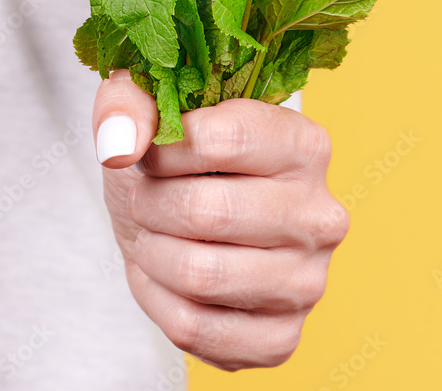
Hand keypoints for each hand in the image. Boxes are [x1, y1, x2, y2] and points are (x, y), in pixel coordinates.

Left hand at [92, 70, 348, 371]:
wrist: (188, 217)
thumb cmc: (176, 155)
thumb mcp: (152, 103)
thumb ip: (128, 104)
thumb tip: (121, 147)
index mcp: (305, 144)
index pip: (224, 140)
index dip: (164, 148)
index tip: (149, 152)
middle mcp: (320, 214)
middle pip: (208, 212)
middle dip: (152, 204)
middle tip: (145, 196)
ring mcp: (308, 282)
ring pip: (199, 275)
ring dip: (153, 251)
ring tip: (155, 231)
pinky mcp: (280, 337)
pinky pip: (195, 329)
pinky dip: (159, 300)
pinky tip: (166, 274)